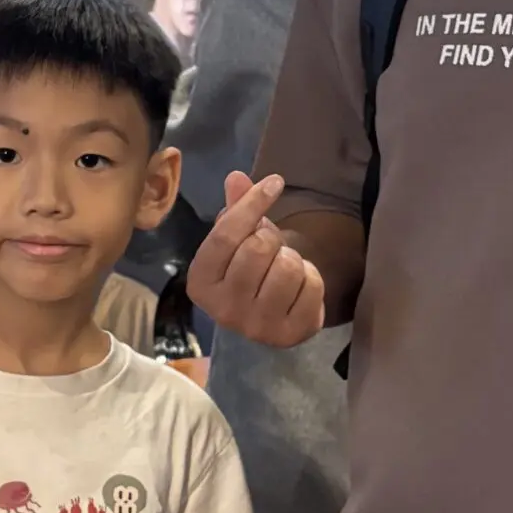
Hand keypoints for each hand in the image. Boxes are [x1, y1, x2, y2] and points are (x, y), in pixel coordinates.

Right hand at [187, 171, 324, 346]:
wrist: (272, 315)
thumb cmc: (249, 270)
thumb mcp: (237, 240)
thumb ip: (236, 208)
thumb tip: (236, 177)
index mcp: (200, 282)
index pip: (225, 234)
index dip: (252, 202)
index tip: (275, 182)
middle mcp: (223, 310)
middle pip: (258, 247)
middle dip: (271, 238)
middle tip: (270, 247)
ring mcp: (256, 327)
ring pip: (287, 266)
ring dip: (292, 258)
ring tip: (282, 268)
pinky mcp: (289, 335)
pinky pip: (312, 285)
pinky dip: (311, 277)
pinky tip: (298, 287)